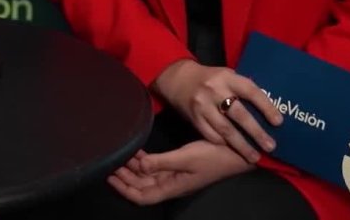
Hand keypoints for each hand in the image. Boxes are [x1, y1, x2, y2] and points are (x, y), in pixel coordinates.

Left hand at [107, 140, 254, 204]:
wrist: (240, 152)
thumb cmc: (215, 156)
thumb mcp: (187, 157)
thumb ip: (162, 162)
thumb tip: (140, 167)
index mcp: (173, 187)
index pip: (142, 197)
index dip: (124, 189)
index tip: (109, 176)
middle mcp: (172, 184)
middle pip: (142, 187)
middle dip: (125, 177)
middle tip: (110, 162)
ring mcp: (177, 176)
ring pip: (149, 177)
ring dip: (134, 169)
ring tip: (121, 155)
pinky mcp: (181, 166)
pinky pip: (157, 168)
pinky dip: (146, 162)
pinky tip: (139, 152)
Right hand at [153, 59, 282, 163]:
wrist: (177, 78)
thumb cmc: (210, 79)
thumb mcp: (226, 76)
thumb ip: (242, 89)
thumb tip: (269, 109)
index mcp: (227, 77)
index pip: (250, 91)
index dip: (266, 107)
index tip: (278, 122)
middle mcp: (215, 90)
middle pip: (239, 114)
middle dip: (256, 132)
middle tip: (271, 146)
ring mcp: (203, 105)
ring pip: (225, 129)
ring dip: (242, 145)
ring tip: (255, 157)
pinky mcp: (194, 118)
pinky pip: (211, 135)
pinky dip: (224, 144)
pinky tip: (234, 150)